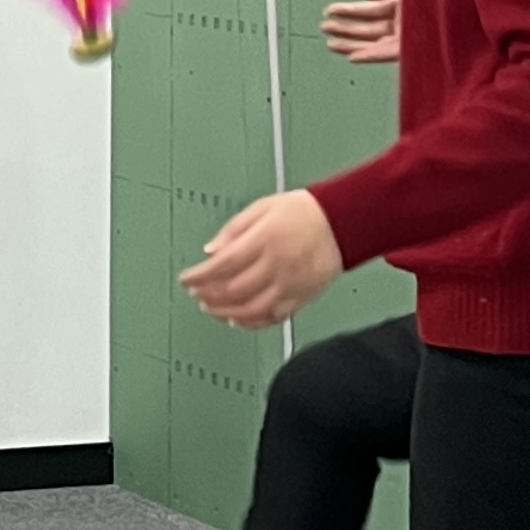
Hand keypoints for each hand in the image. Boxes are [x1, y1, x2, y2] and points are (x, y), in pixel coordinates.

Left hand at [178, 189, 339, 330]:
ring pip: (250, 310)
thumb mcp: (262, 207)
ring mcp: (290, 284)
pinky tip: (238, 320)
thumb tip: (210, 250)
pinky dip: (251, 323)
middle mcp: (277, 264)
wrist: (343, 222)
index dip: (199, 276)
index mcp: (264, 239)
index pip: (223, 264)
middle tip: (196, 293)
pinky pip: (272, 317)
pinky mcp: (301, 297)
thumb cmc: (304, 211)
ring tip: (212, 308)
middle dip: (208, 295)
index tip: (186, 280)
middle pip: (233, 290)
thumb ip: (233, 229)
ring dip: (225, 313)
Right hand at [319, 0, 402, 67]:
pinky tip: (353, 57)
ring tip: (331, 44)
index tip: (330, 10)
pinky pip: (386, 55)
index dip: (349, 10)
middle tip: (325, 27)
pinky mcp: (413, 48)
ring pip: (374, 44)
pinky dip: (369, 56)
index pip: (370, 10)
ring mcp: (408, 36)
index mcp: (404, 3)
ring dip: (351, 45)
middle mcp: (405, 21)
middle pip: (369, 29)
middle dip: (344, 29)